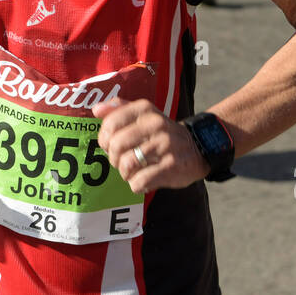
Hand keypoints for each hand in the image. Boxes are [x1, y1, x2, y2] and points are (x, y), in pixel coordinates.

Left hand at [92, 98, 209, 192]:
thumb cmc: (162, 134)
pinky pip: (139, 181)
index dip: (104, 139)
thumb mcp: (144, 115)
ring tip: (132, 172)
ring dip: (125, 173)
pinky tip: (144, 180)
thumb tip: (96, 110)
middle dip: (113, 158)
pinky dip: (137, 185)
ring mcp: (165, 146)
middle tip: (120, 162)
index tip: (110, 145)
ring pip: (126, 164)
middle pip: (116, 145)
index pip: (111, 123)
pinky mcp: (171, 167)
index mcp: (145, 109)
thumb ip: (119, 110)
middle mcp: (155, 124)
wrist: (198, 147)